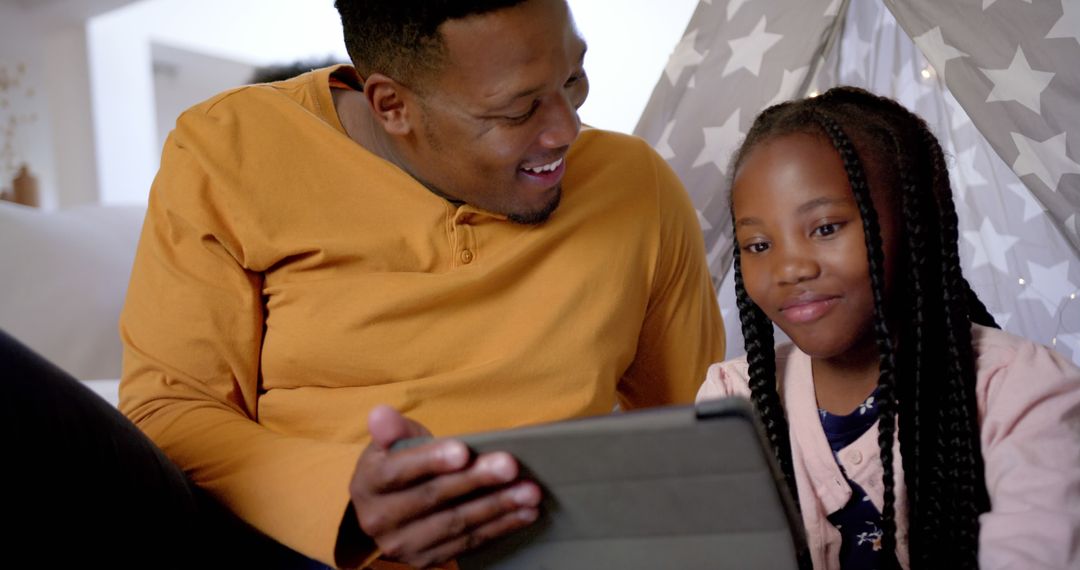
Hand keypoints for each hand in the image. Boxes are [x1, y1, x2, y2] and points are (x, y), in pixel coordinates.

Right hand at [348, 405, 541, 567]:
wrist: (383, 513)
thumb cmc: (394, 466)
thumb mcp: (388, 444)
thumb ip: (392, 429)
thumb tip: (381, 414)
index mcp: (368, 483)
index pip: (398, 471)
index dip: (431, 460)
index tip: (463, 451)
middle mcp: (380, 519)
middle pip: (434, 498)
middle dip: (476, 480)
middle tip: (510, 466)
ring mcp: (404, 545)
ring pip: (456, 523)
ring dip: (497, 507)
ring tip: (529, 492)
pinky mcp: (426, 560)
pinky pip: (468, 542)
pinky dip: (500, 527)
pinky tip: (524, 513)